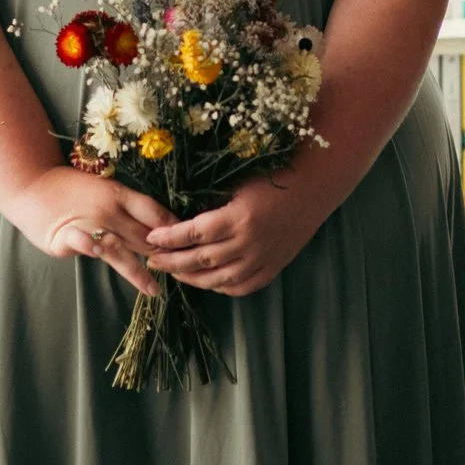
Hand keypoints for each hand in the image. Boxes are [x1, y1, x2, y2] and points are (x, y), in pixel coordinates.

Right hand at [4, 165, 176, 296]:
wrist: (32, 184)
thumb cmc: (73, 189)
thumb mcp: (106, 189)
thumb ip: (130, 208)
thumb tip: (163, 226)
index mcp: (119, 194)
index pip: (155, 213)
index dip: (174, 229)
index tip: (189, 245)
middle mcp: (107, 208)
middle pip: (142, 236)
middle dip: (162, 256)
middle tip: (181, 274)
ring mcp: (86, 222)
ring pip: (119, 248)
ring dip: (138, 270)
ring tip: (155, 290)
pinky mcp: (64, 236)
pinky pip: (81, 241)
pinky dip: (90, 245)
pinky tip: (99, 252)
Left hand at [143, 174, 336, 297]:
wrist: (314, 187)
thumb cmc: (273, 177)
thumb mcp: (237, 183)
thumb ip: (211, 203)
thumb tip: (178, 216)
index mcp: (238, 218)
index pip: (193, 233)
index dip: (169, 238)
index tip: (150, 238)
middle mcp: (249, 243)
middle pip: (201, 260)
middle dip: (172, 261)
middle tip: (152, 260)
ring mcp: (262, 259)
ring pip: (218, 279)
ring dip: (192, 278)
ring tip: (173, 272)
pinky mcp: (273, 267)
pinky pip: (242, 286)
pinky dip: (221, 287)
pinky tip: (206, 282)